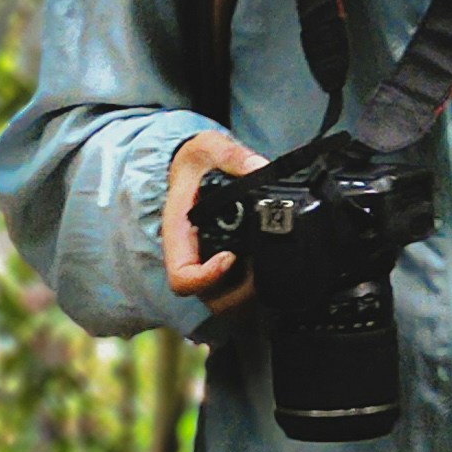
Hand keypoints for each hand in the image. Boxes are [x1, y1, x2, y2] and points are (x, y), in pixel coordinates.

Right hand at [162, 131, 266, 318]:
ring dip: (250, 295)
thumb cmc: (198, 161)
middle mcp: (190, 257)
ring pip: (225, 304)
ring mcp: (207, 265)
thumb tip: (260, 169)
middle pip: (208, 300)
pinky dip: (256, 290)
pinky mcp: (224, 268)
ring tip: (270, 267)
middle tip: (263, 268)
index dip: (207, 277)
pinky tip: (272, 265)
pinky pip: (237, 295)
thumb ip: (233, 156)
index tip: (232, 257)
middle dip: (239, 293)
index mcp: (179, 235)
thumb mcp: (209, 147)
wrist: (197, 166)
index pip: (182, 277)